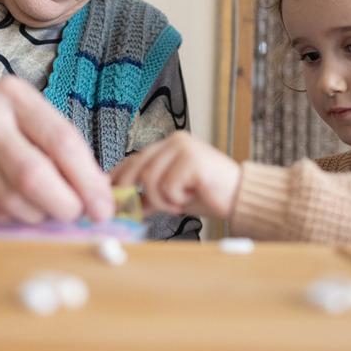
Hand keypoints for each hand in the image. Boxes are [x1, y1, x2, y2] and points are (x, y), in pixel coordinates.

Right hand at [0, 76, 112, 222]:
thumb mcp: (22, 121)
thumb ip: (59, 149)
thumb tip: (101, 192)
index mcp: (14, 95)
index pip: (61, 140)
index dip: (87, 179)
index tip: (103, 205)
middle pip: (34, 174)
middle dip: (64, 204)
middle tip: (76, 215)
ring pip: (12, 200)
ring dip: (37, 214)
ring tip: (41, 209)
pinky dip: (10, 217)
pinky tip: (10, 207)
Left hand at [110, 131, 241, 218]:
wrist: (239, 198)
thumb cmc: (207, 195)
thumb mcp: (170, 196)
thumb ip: (147, 195)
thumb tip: (121, 205)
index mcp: (167, 145)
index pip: (133, 158)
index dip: (118, 177)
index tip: (111, 196)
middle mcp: (174, 141)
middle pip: (137, 166)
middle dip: (132, 192)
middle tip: (137, 210)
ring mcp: (183, 147)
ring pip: (149, 178)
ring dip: (161, 199)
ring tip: (177, 203)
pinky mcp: (192, 159)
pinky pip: (167, 185)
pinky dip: (175, 198)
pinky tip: (190, 197)